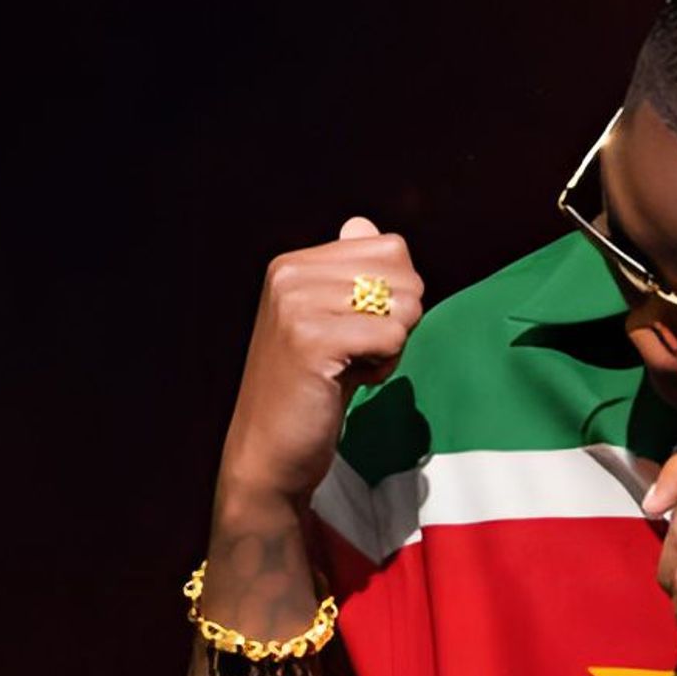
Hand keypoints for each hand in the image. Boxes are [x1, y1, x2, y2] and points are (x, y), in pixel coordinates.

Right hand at [218, 216, 424, 511]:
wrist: (270, 453)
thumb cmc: (311, 388)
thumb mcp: (333, 321)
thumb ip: (352, 272)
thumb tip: (363, 223)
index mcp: (294, 263)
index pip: (393, 247)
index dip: (396, 296)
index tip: (356, 331)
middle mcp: (289, 274)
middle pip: (405, 274)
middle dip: (397, 321)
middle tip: (353, 354)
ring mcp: (296, 304)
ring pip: (404, 306)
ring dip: (391, 347)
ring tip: (347, 368)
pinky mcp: (310, 339)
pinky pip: (393, 336)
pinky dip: (383, 367)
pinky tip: (346, 382)